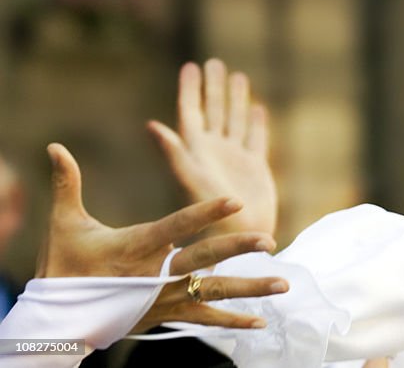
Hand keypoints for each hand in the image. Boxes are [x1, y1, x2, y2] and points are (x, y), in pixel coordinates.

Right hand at [38, 143, 287, 330]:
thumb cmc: (64, 267)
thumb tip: (54, 147)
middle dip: (237, 248)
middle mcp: (157, 272)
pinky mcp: (168, 314)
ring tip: (283, 283)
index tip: (234, 198)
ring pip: (215, 291)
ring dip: (251, 288)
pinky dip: (233, 321)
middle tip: (269, 240)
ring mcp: (165, 297)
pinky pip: (206, 319)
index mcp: (137, 246)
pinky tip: (260, 322)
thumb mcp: (65, 224)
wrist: (59, 319)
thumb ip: (66, 184)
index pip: (177, 223)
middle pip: (204, 257)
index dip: (205, 211)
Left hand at [147, 60, 276, 235]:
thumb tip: (152, 125)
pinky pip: (255, 138)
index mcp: (196, 150)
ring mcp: (235, 158)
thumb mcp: (189, 182)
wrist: (240, 240)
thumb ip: (175, 154)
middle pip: (213, 111)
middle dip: (213, 87)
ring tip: (238, 76)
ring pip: (235, 120)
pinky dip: (256, 122)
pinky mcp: (255, 167)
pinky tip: (257, 108)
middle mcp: (214, 151)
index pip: (191, 112)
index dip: (190, 89)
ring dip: (235, 98)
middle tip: (214, 63)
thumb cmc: (211, 216)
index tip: (191, 66)